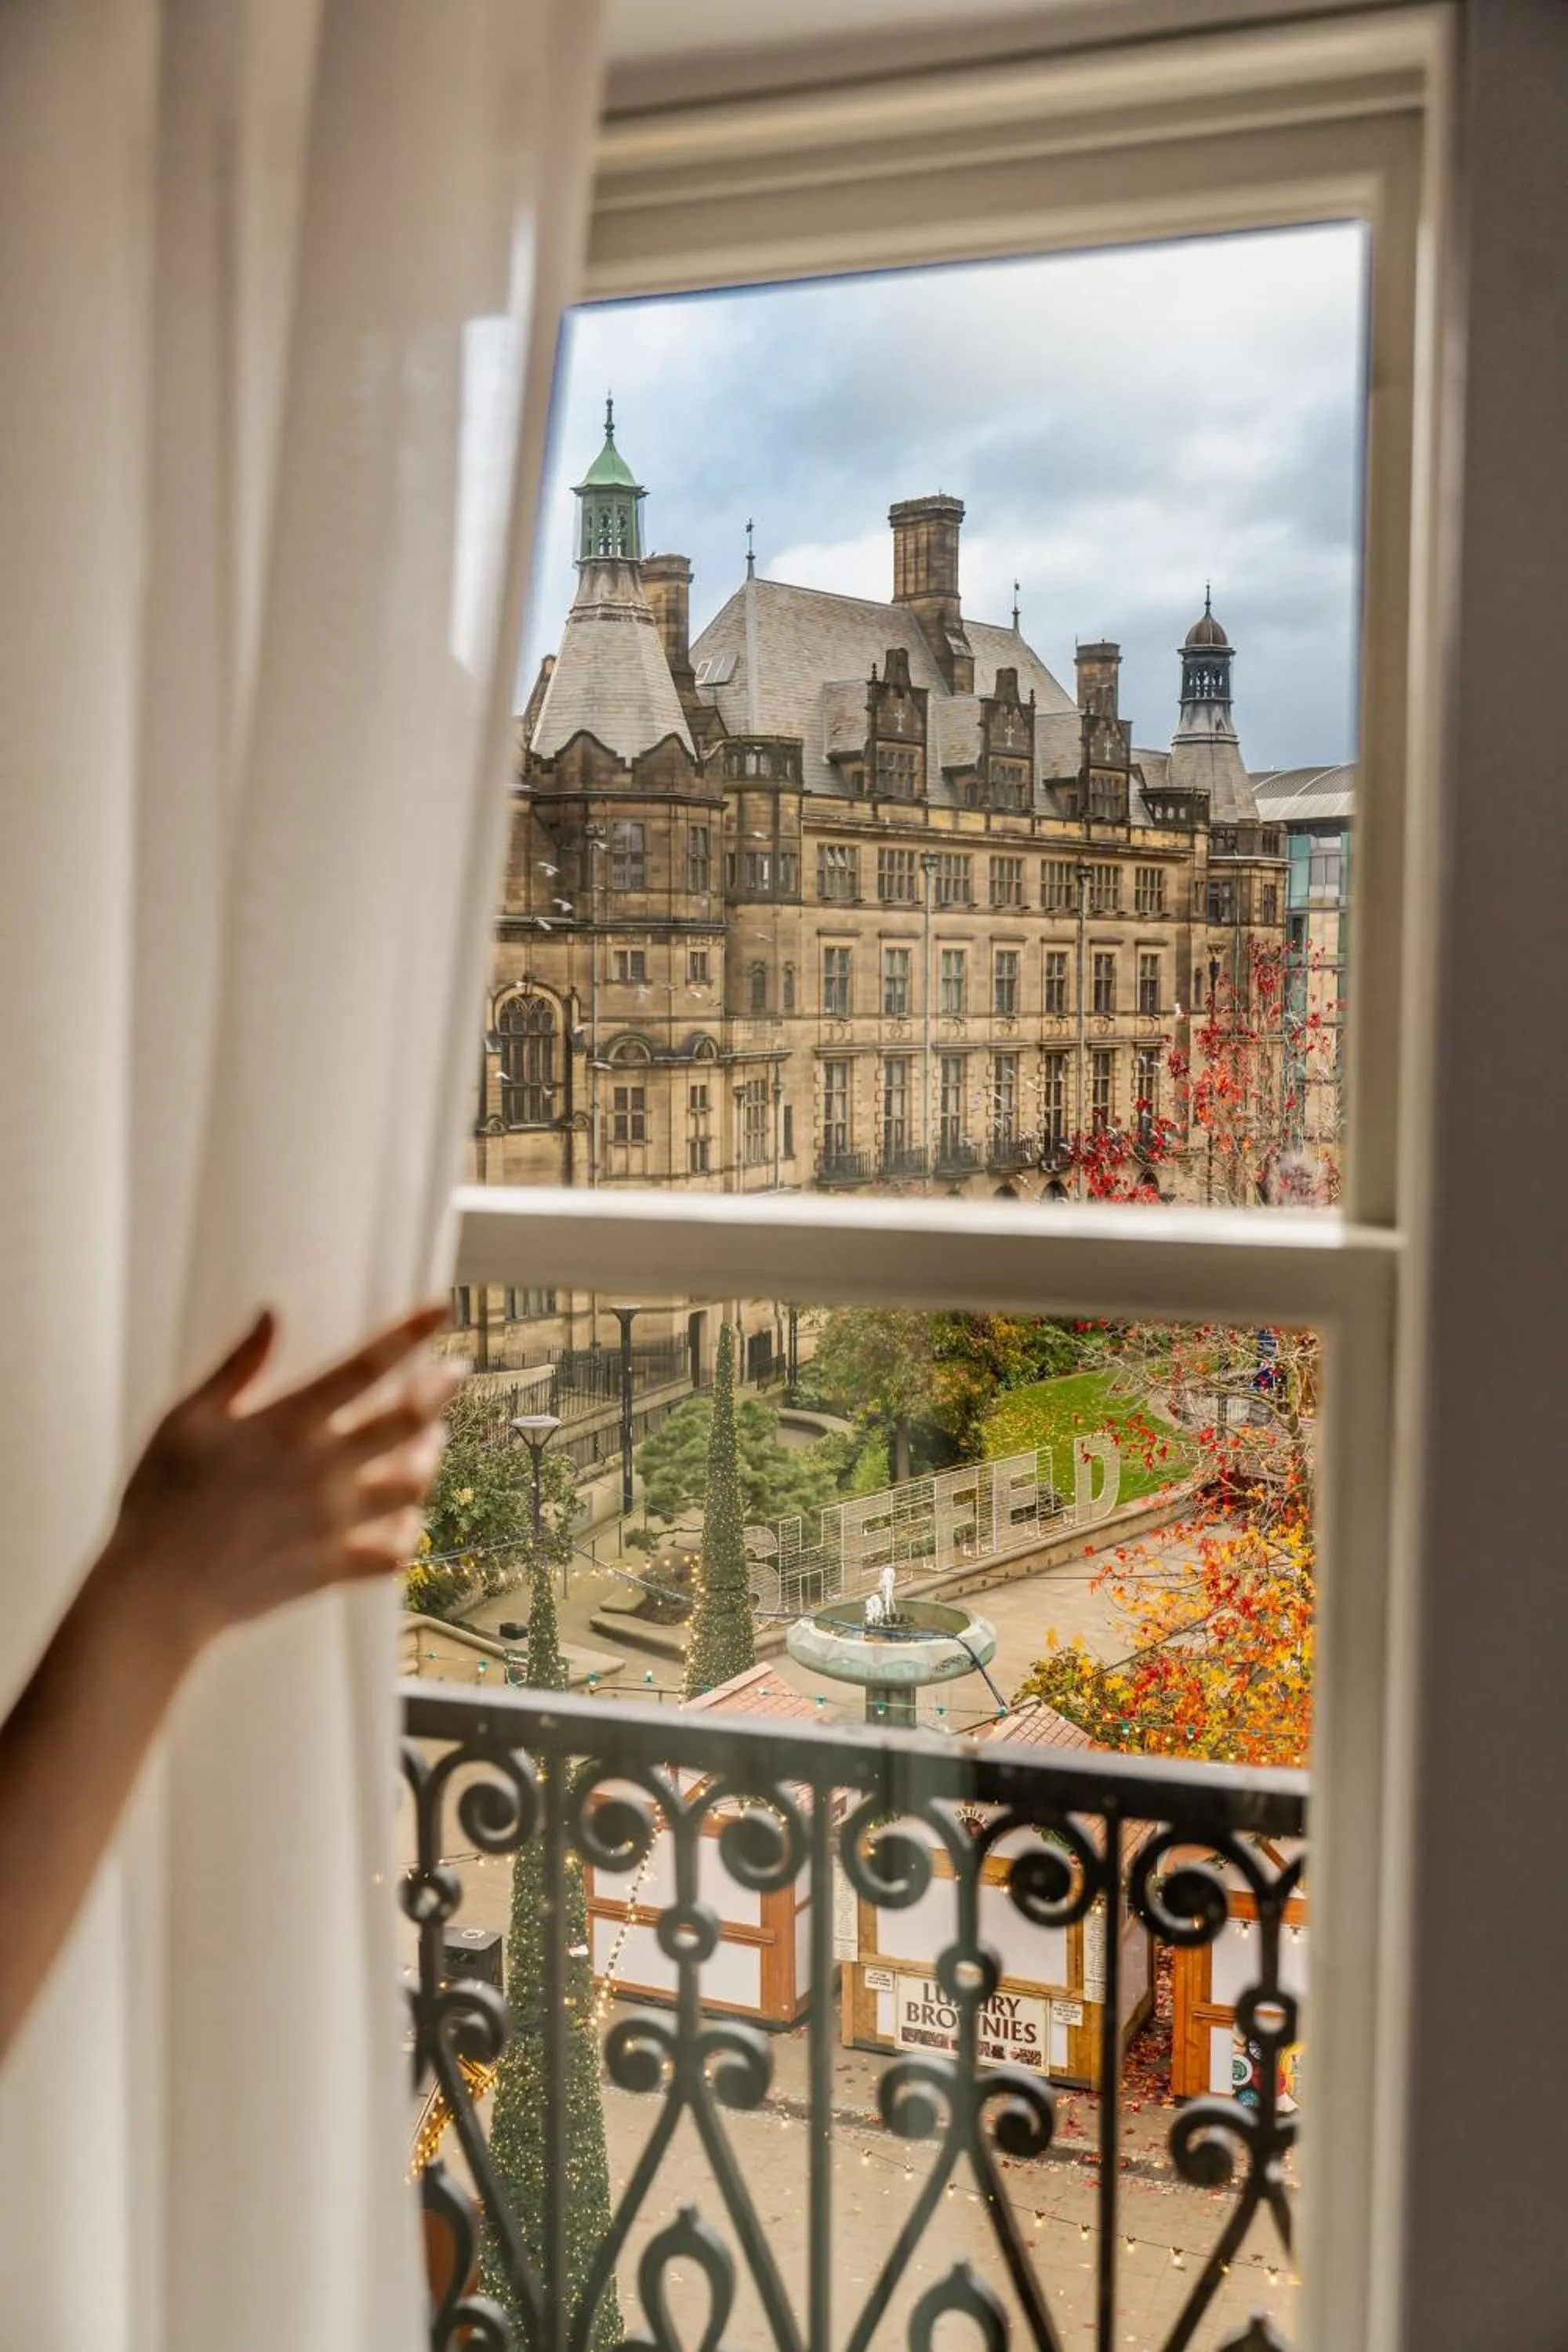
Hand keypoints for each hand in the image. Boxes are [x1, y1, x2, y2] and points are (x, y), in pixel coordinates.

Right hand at [105, 1303, 462, 1656]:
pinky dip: (408, 1533)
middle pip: (409, 1421)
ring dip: (430, 1458)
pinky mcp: (333, 1567)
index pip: (366, 1366)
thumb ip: (237, 1366)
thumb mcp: (187, 1418)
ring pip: (413, 1484)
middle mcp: (323, 1469)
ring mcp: (335, 1521)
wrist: (156, 1591)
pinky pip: (394, 1552)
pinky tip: (406, 1520)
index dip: (410, 1332)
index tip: (444, 1309)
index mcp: (288, 1424)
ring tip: (432, 1442)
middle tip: (455, 1373)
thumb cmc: (161, 1496)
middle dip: (440, 1391)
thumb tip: (270, 1313)